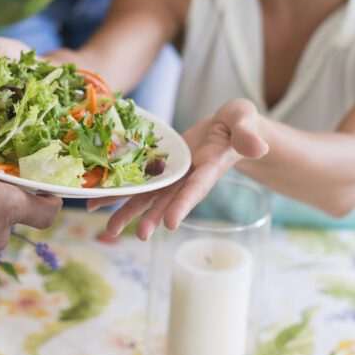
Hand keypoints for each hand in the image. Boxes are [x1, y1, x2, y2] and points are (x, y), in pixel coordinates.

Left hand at [90, 99, 268, 240]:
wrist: (226, 127)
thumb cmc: (238, 122)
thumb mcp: (244, 119)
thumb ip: (247, 133)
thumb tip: (258, 146)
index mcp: (210, 167)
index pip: (197, 187)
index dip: (184, 204)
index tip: (170, 222)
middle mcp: (190, 177)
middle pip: (169, 200)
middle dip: (153, 217)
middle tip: (139, 235)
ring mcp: (174, 176)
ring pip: (149, 197)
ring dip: (129, 212)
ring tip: (109, 230)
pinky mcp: (162, 170)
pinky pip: (138, 183)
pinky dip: (118, 192)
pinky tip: (95, 202)